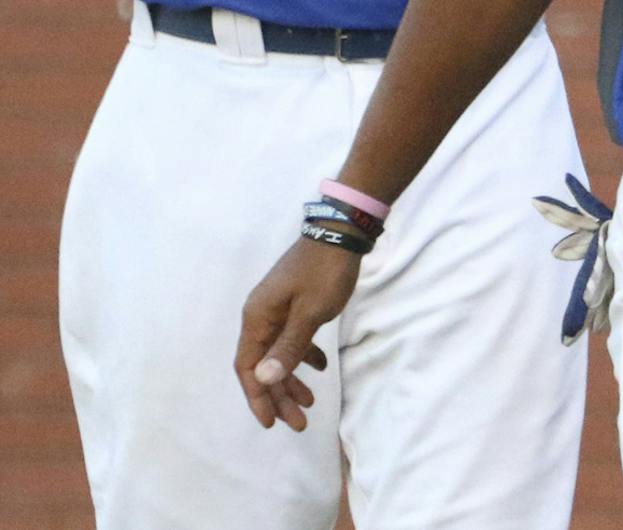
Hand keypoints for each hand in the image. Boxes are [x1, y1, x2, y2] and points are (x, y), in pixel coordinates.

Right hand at [235, 237, 358, 430]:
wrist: (342, 232)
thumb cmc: (325, 273)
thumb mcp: (310, 314)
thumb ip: (287, 347)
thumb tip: (262, 379)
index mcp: (257, 319)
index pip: (248, 368)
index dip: (257, 397)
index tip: (271, 423)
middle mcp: (261, 316)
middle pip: (263, 365)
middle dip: (279, 396)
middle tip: (299, 422)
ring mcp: (278, 309)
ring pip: (279, 353)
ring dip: (292, 378)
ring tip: (310, 403)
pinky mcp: (295, 303)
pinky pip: (293, 337)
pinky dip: (304, 354)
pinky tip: (321, 368)